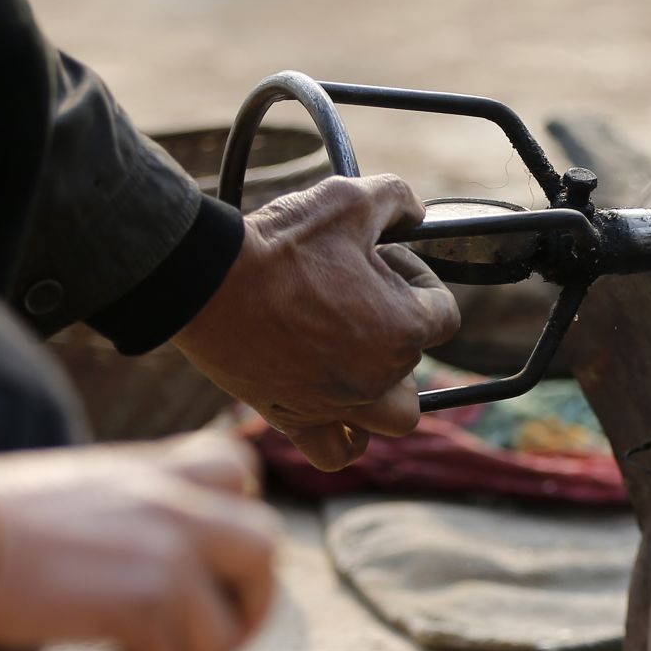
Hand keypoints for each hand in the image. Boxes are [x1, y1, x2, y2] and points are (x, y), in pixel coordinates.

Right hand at [0, 432, 280, 650]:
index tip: (212, 566)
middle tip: (206, 641)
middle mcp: (167, 502)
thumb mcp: (71, 492)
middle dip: (250, 604)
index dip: (240, 519)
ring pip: (221, 626)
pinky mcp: (138, 602)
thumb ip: (125, 509)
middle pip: (264, 546)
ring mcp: (161, 551)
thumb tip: (153, 563)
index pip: (235, 468)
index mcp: (147, 470)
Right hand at [170, 174, 461, 470]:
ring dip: (385, 393)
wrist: (207, 281)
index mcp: (404, 329)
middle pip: (418, 366)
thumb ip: (396, 199)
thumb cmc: (280, 245)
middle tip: (357, 302)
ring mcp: (339, 405)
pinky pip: (338, 451)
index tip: (381, 259)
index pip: (443, 311)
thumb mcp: (348, 200)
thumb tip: (416, 209)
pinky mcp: (296, 420)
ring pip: (393, 419)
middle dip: (399, 333)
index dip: (417, 277)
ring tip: (353, 358)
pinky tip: (334, 407)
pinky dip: (344, 437)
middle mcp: (379, 377)